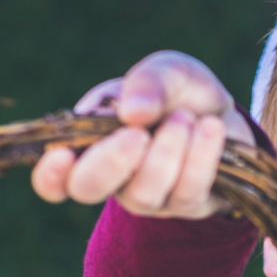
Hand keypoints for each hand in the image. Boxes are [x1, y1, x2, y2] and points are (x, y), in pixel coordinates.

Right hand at [32, 51, 255, 218]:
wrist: (226, 113)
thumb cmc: (180, 92)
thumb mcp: (165, 71)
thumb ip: (147, 82)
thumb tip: (132, 112)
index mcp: (89, 145)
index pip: (54, 179)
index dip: (49, 175)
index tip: (61, 154)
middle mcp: (112, 179)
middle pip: (88, 189)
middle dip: (110, 161)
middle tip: (139, 133)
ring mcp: (149, 198)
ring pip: (144, 191)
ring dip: (166, 150)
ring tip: (185, 117)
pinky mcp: (187, 205)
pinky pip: (188, 190)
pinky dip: (200, 156)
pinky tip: (211, 128)